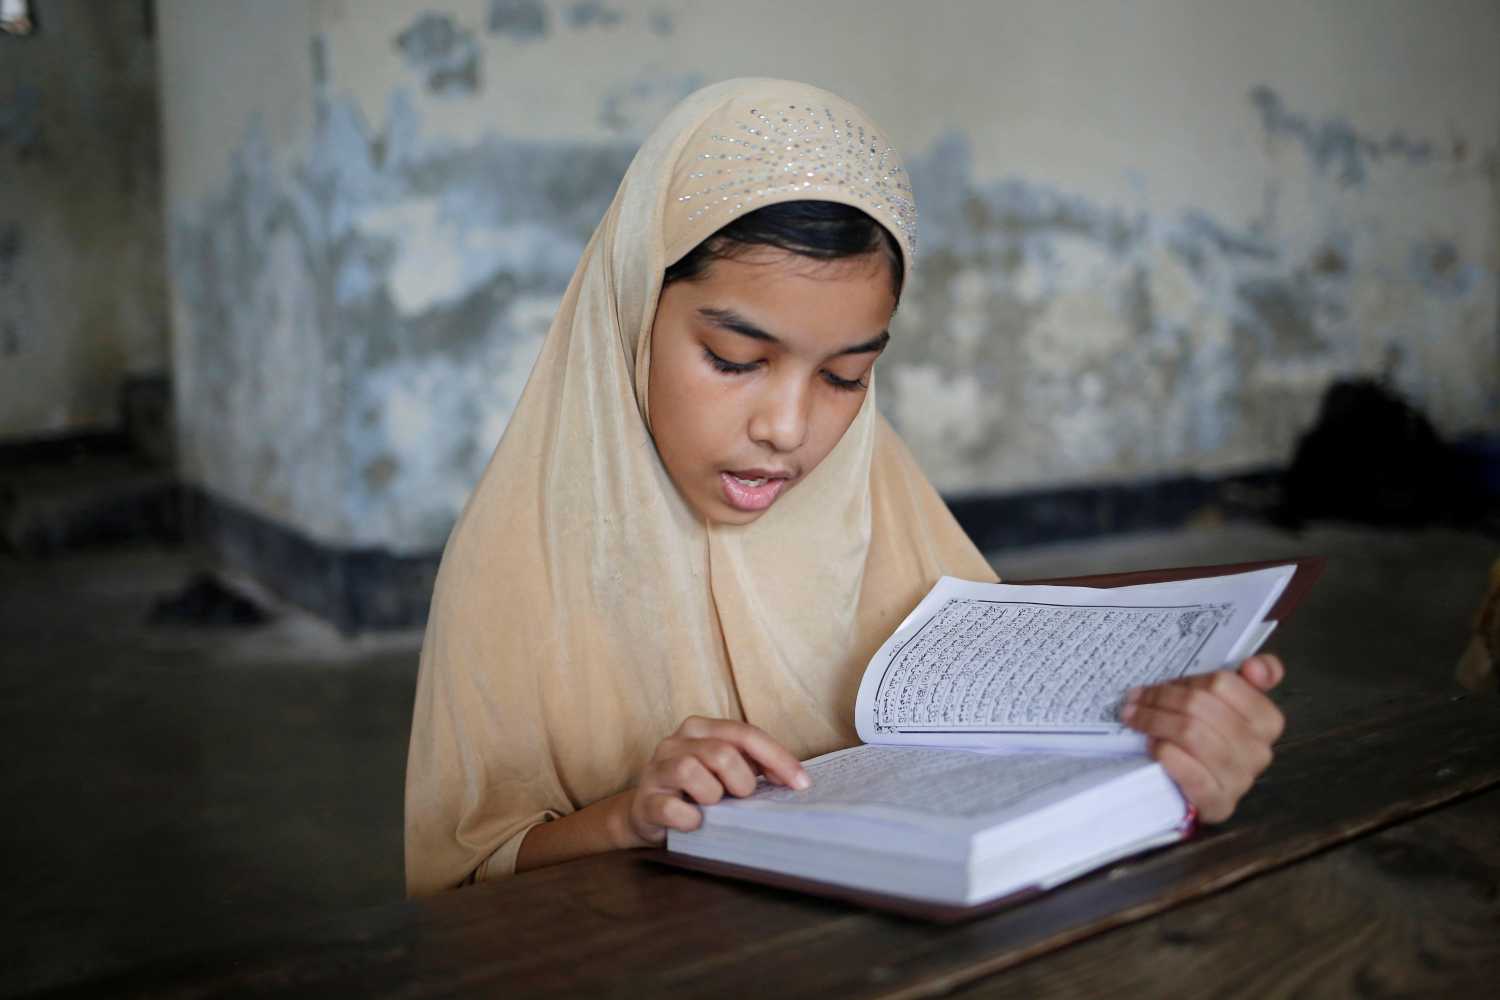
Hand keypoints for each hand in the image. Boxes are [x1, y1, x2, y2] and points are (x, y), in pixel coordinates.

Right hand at [618, 716, 809, 847]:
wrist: (648, 815)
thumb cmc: (696, 791)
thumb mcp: (725, 771)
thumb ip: (754, 766)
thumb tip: (795, 778)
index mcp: (700, 728)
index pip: (745, 734)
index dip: (777, 758)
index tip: (801, 783)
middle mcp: (675, 742)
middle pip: (721, 753)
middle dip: (741, 782)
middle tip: (741, 798)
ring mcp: (656, 770)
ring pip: (691, 771)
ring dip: (713, 796)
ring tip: (713, 807)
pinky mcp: (643, 802)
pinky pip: (672, 809)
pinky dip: (690, 820)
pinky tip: (695, 823)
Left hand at [1121, 654, 1285, 822]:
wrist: (1201, 794)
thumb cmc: (1210, 740)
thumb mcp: (1228, 706)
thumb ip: (1250, 679)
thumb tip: (1255, 667)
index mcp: (1268, 720)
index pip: (1222, 682)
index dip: (1188, 680)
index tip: (1167, 682)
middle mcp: (1259, 750)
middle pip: (1199, 705)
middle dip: (1160, 697)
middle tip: (1136, 698)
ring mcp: (1240, 778)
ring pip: (1190, 733)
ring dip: (1154, 721)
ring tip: (1134, 717)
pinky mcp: (1218, 802)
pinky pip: (1187, 769)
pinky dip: (1165, 752)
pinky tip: (1152, 745)